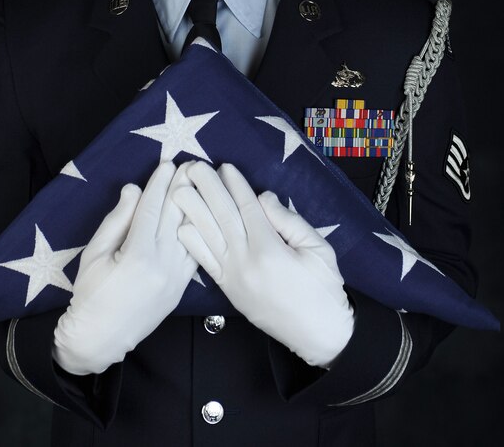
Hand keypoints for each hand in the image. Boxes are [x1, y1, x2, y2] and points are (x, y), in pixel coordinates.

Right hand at [53, 161, 196, 374]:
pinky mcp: (182, 288)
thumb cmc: (90, 295)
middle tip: (192, 164)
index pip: (152, 209)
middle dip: (183, 187)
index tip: (167, 163)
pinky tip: (203, 216)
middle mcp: (163, 265)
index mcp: (138, 255)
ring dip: (196, 206)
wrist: (100, 339)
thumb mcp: (94, 254)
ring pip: (191, 233)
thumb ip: (116, 220)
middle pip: (176, 216)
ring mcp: (176, 278)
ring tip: (201, 184)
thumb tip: (133, 189)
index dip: (160, 184)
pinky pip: (195, 254)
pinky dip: (199, 232)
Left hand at [173, 161, 354, 367]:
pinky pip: (204, 263)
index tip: (224, 166)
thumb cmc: (324, 290)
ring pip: (207, 237)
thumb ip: (289, 221)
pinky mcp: (228, 290)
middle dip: (207, 189)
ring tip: (179, 189)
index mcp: (270, 249)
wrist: (319, 337)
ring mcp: (233, 278)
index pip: (247, 208)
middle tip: (193, 167)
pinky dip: (191, 243)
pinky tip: (181, 226)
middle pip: (222, 217)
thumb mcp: (318, 249)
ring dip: (192, 211)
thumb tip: (262, 197)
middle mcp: (246, 262)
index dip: (235, 185)